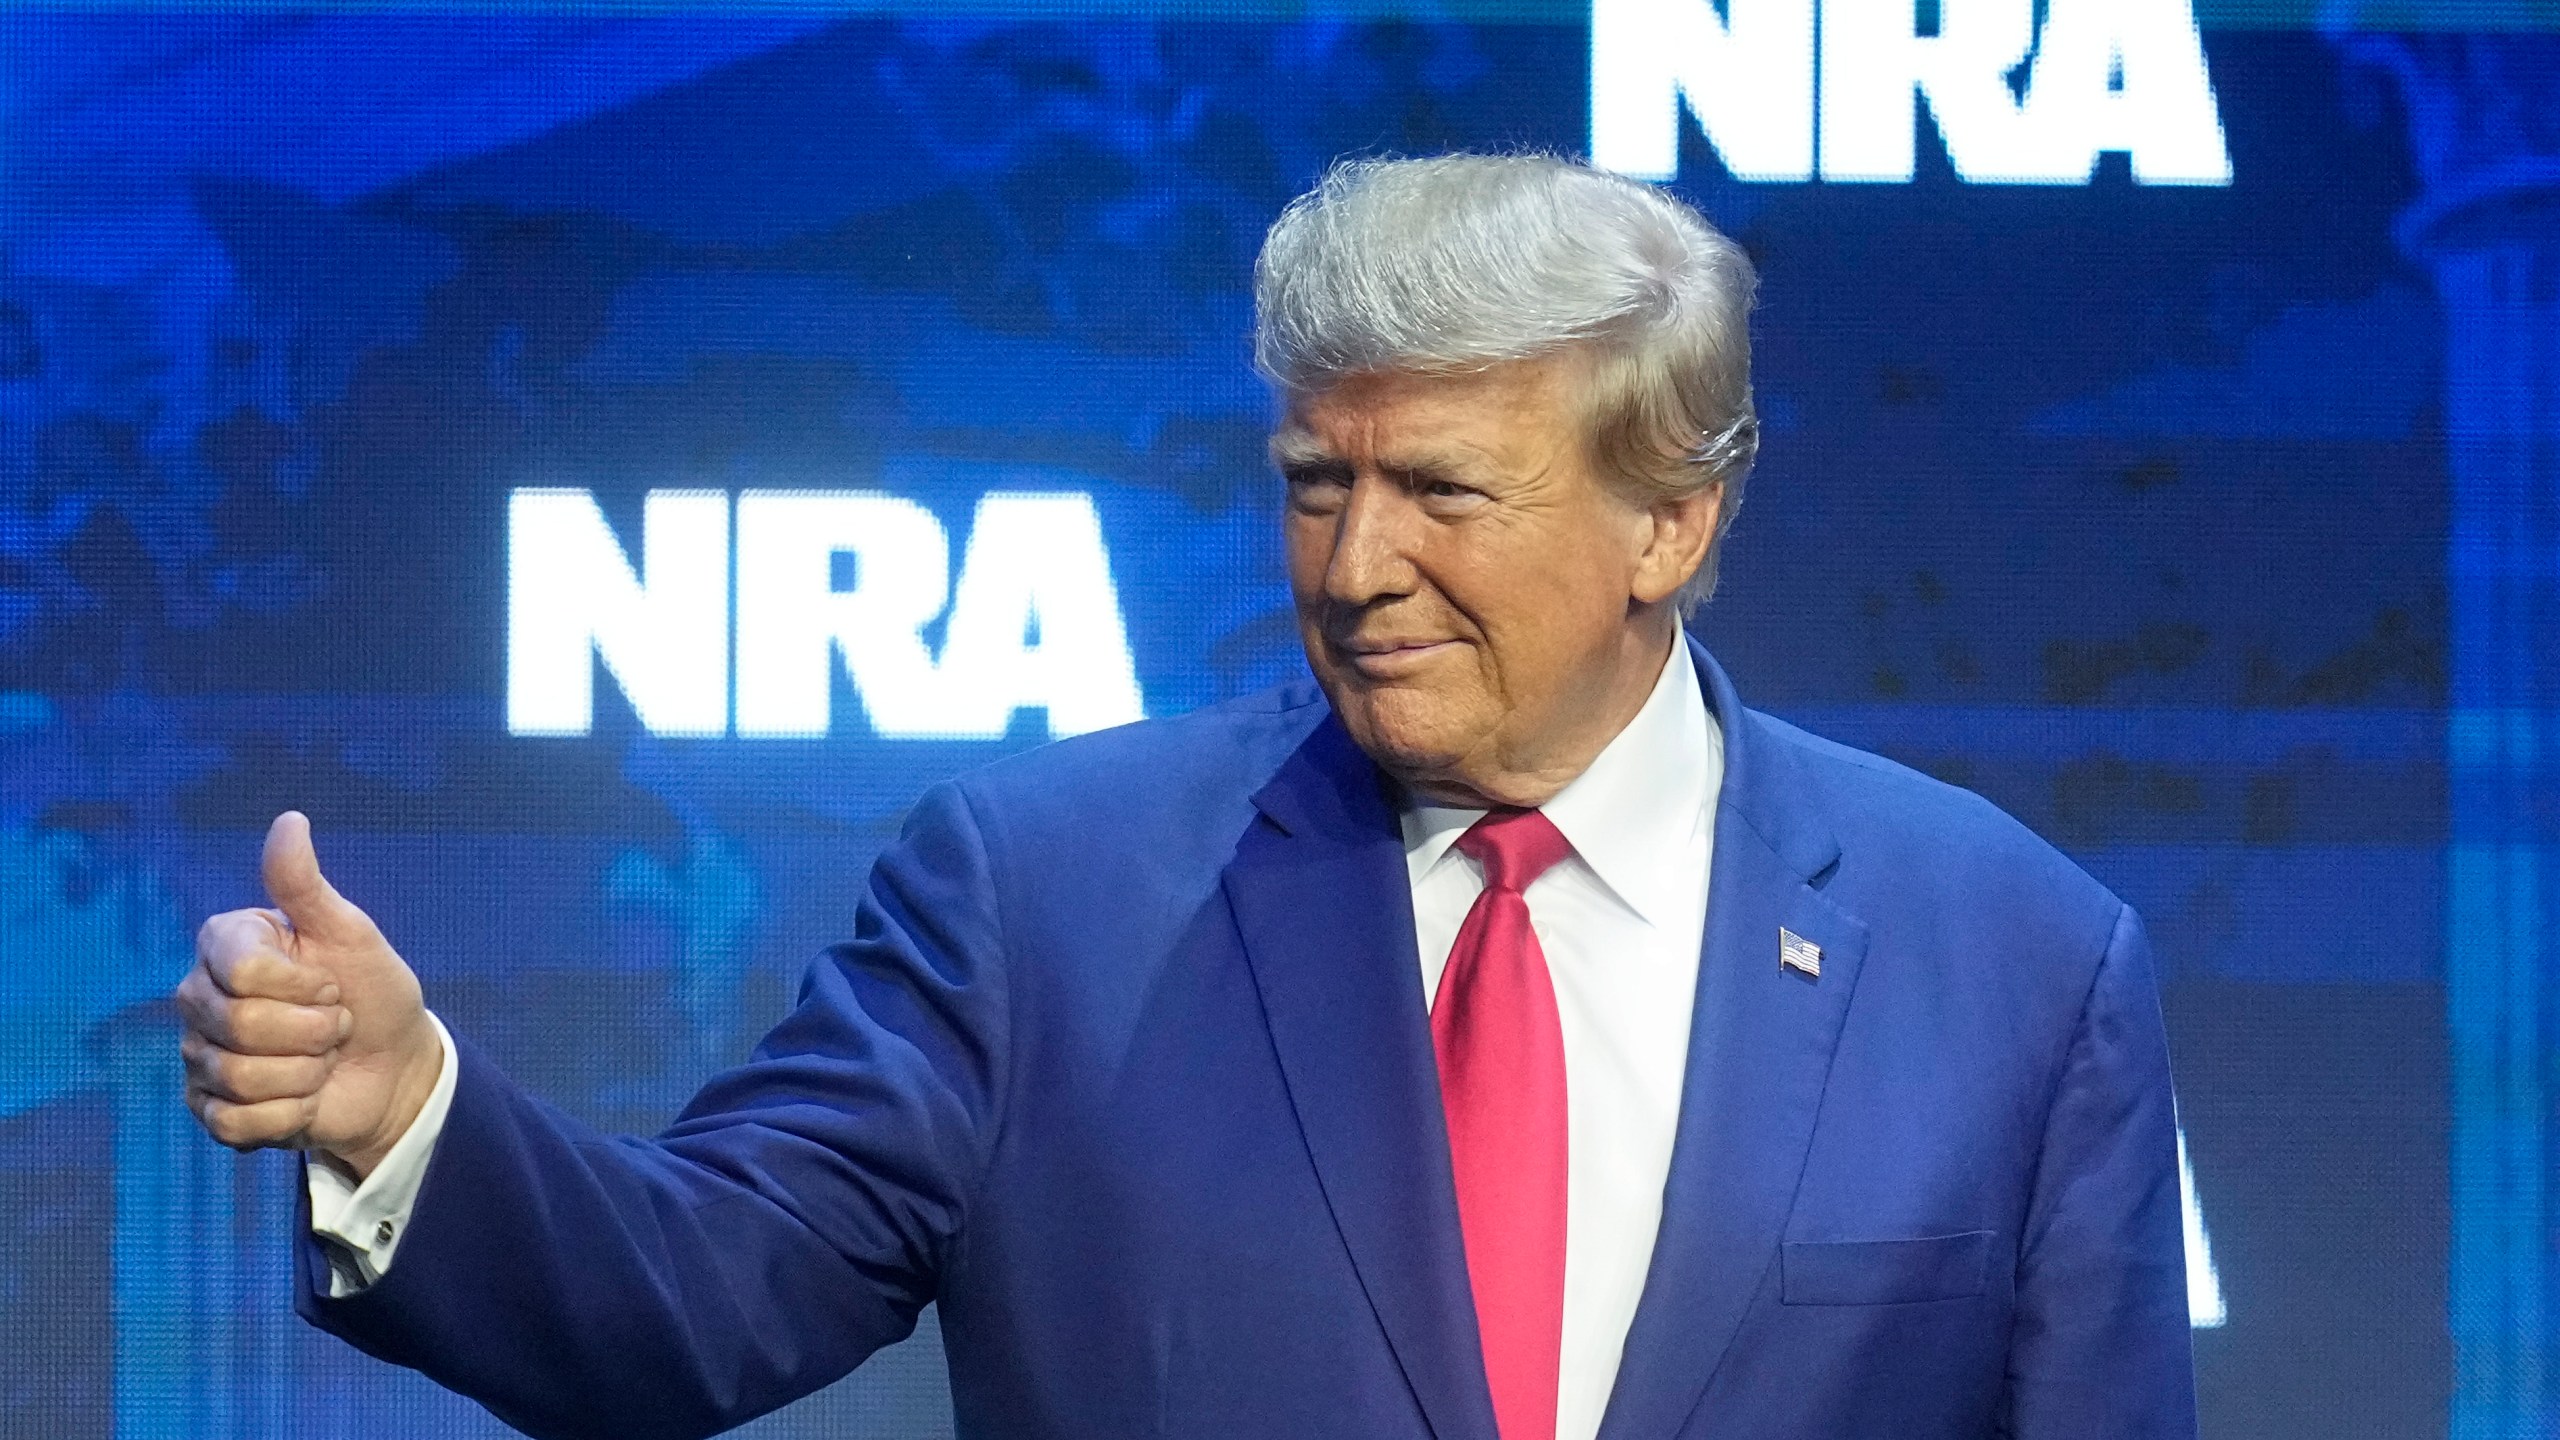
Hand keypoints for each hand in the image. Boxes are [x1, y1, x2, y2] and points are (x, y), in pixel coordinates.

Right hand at [175, 811, 442, 1179]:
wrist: (393, 1066)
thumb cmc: (372, 991)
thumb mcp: (351, 934)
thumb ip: (308, 886)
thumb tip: (289, 820)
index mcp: (225, 945)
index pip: (244, 971)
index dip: (305, 985)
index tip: (330, 982)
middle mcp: (199, 997)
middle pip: (241, 1027)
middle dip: (314, 1032)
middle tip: (334, 1026)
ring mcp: (199, 1054)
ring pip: (240, 1077)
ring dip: (306, 1074)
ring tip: (320, 1061)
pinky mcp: (209, 1107)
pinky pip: (236, 1121)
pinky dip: (288, 1114)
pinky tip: (303, 1097)